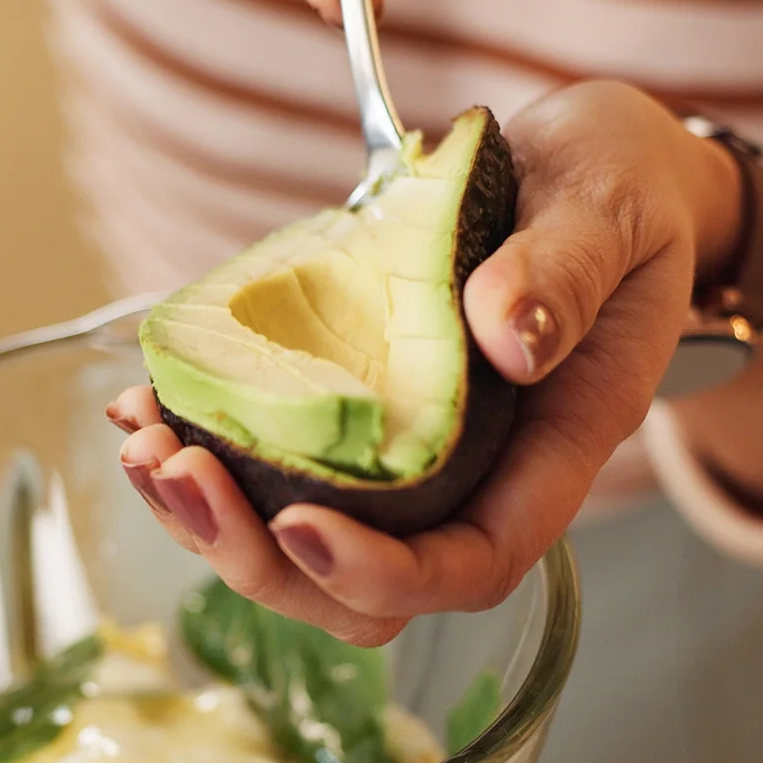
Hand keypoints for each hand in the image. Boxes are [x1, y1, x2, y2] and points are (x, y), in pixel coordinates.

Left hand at [110, 82, 744, 644]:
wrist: (593, 170)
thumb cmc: (620, 193)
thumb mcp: (614, 209)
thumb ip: (566, 274)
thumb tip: (505, 339)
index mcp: (551, 454)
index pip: (470, 564)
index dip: (380, 572)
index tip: (299, 524)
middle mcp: (473, 478)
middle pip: (363, 592)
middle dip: (258, 557)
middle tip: (177, 468)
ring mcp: (405, 458)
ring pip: (300, 545)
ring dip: (209, 516)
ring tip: (141, 440)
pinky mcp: (351, 415)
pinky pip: (272, 470)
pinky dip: (200, 450)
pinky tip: (142, 401)